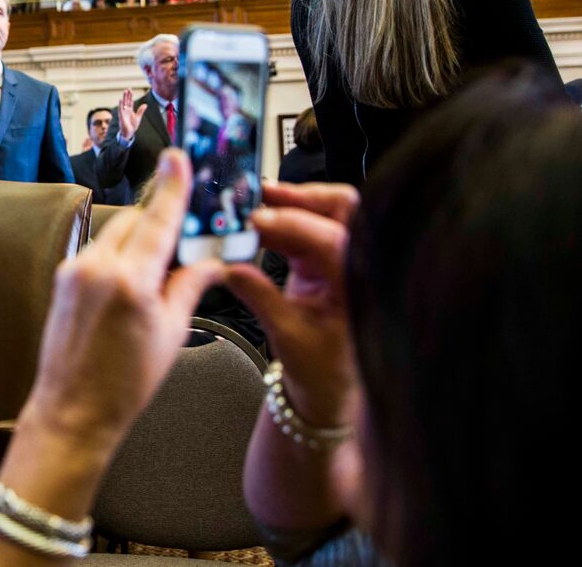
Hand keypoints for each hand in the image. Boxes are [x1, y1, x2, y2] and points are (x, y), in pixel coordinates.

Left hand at [22, 150, 225, 452]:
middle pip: (134, 220)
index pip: (157, 219)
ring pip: (115, 234)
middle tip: (182, 237)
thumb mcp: (171, 333)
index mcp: (130, 280)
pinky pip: (98, 251)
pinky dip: (118, 256)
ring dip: (137, 241)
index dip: (172, 186)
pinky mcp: (63, 277)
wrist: (72, 410)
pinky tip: (130, 285)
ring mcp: (74, 270)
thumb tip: (212, 263)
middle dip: (157, 221)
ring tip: (155, 274)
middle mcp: (96, 267)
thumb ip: (189, 286)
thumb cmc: (123, 384)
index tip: (178, 158)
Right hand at [117, 88, 144, 141]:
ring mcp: (123, 112)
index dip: (130, 96)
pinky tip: (120, 99)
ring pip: (123, 103)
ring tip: (125, 91)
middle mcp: (126, 110)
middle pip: (127, 100)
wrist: (129, 133)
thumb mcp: (138, 117)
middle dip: (127, 95)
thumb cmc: (132, 125)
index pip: (130, 101)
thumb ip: (141, 110)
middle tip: (128, 88)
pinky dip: (120, 104)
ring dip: (124, 97)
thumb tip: (145, 104)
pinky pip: (120, 109)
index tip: (130, 90)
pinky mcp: (121, 116)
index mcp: (130, 110)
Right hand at [225, 181, 359, 426]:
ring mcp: (340, 262)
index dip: (291, 223)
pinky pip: (304, 231)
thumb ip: (259, 295)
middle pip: (341, 208)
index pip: (329, 238)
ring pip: (324, 214)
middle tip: (262, 196)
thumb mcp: (286, 335)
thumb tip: (230, 265)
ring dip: (289, 206)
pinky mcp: (322, 264)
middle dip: (301, 196)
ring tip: (254, 207)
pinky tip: (257, 225)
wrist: (328, 393)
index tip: (257, 221)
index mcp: (358, 283)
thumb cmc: (323, 373)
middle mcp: (355, 266)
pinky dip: (280, 224)